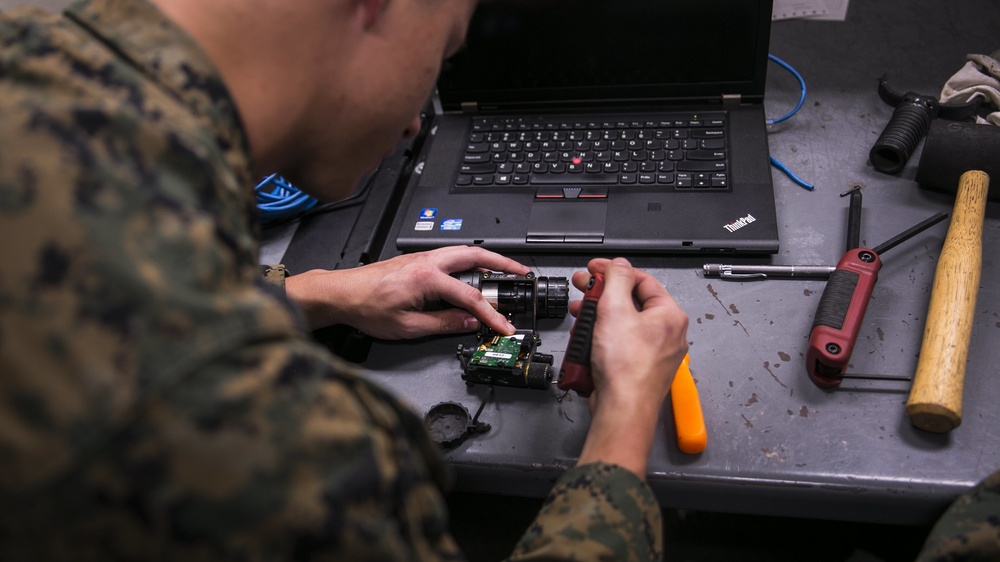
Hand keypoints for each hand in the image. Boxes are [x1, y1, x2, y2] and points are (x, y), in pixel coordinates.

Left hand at [284, 246, 530, 338]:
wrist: (341, 293)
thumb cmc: (366, 308)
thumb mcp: (408, 327)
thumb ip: (443, 324)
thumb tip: (469, 322)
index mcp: (427, 278)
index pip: (470, 298)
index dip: (492, 315)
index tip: (505, 327)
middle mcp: (427, 262)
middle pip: (475, 257)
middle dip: (503, 264)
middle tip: (523, 273)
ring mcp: (422, 258)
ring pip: (464, 252)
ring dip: (488, 259)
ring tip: (506, 269)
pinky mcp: (417, 260)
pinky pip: (451, 255)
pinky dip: (470, 260)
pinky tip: (475, 269)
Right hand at [573, 257, 688, 477]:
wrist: (622, 409)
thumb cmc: (625, 367)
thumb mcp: (615, 309)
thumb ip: (617, 280)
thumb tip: (620, 265)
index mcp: (669, 315)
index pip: (642, 280)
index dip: (614, 270)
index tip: (594, 268)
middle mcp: (667, 334)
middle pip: (631, 301)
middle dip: (601, 293)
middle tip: (582, 288)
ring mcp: (654, 353)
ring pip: (624, 323)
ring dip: (598, 315)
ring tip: (578, 313)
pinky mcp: (639, 368)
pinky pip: (621, 344)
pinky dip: (603, 336)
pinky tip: (585, 337)